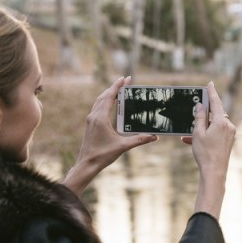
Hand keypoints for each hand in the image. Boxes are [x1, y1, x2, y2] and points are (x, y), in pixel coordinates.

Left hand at [63, 77, 156, 195]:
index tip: (125, 78)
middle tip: (126, 81)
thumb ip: (139, 140)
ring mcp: (91, 120)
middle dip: (115, 88)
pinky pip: (97, 107)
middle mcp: (94, 116)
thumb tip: (154, 137)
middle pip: (104, 96)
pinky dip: (104, 101)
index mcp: (101, 118)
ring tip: (119, 89)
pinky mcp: (90, 124)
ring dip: (109, 93)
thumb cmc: (103, 155)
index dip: (117, 86)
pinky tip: (110, 103)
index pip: (109, 97)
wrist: (87, 164)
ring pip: (99, 101)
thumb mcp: (123, 147)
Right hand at [182, 81, 235, 218]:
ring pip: (214, 125)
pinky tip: (193, 141)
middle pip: (215, 114)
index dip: (212, 92)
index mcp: (221, 122)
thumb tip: (200, 106)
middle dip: (204, 115)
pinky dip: (206, 135)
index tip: (210, 84)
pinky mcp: (229, 141)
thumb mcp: (198, 133)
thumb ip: (199, 117)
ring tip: (188, 135)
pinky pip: (216, 133)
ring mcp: (230, 134)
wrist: (214, 173)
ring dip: (202, 128)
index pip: (216, 102)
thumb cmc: (205, 153)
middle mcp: (229, 126)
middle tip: (194, 113)